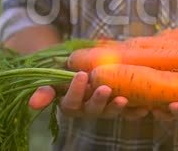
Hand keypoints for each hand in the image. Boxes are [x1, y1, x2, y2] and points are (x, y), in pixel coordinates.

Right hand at [28, 71, 148, 119]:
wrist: (85, 64)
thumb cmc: (69, 68)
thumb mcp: (56, 74)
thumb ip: (47, 87)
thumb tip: (33, 104)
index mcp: (71, 103)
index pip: (70, 102)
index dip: (75, 91)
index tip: (81, 75)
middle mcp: (88, 109)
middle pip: (92, 110)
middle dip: (98, 100)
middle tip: (105, 88)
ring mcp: (105, 109)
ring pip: (110, 112)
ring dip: (117, 107)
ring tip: (124, 99)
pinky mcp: (121, 108)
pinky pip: (129, 113)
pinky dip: (136, 111)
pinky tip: (144, 108)